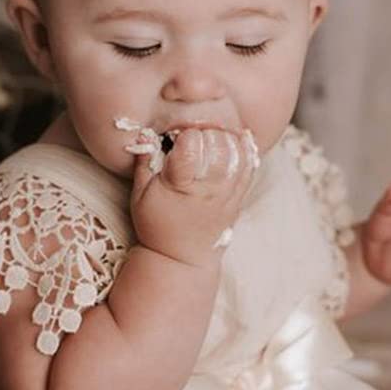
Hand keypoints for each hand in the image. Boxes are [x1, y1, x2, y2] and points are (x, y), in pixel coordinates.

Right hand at [130, 127, 257, 267]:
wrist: (182, 257)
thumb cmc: (158, 225)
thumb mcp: (140, 194)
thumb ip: (144, 161)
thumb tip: (144, 134)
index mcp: (181, 185)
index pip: (192, 144)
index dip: (186, 134)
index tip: (178, 137)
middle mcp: (209, 188)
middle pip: (218, 144)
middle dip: (207, 132)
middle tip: (196, 136)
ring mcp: (228, 193)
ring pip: (238, 152)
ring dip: (226, 138)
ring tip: (211, 139)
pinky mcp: (239, 197)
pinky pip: (250, 166)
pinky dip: (244, 149)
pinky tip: (232, 142)